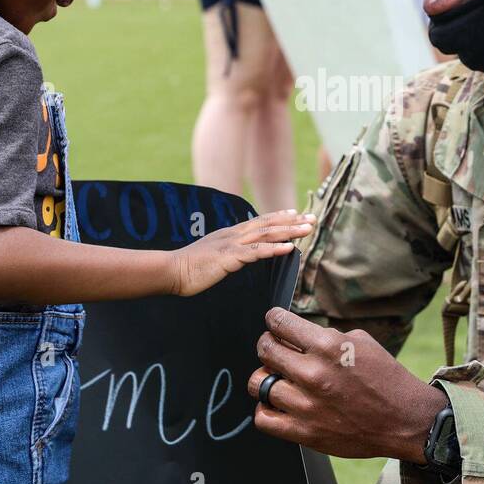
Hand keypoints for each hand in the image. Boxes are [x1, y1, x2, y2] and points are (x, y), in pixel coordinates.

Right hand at [171, 210, 313, 295]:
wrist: (171, 271)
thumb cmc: (190, 268)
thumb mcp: (213, 256)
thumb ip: (228, 253)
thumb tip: (239, 255)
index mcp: (230, 234)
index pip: (259, 221)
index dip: (278, 216)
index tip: (295, 213)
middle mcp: (234, 235)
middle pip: (268, 224)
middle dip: (292, 221)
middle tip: (312, 218)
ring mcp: (232, 244)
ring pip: (266, 234)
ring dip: (290, 231)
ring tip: (308, 229)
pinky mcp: (229, 257)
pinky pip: (256, 252)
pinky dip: (274, 249)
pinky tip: (290, 248)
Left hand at [248, 307, 448, 462]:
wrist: (405, 421)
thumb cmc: (386, 379)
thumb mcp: (361, 342)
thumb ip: (325, 335)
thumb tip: (296, 334)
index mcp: (328, 347)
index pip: (279, 323)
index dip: (274, 319)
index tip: (275, 321)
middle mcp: (314, 374)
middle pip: (265, 350)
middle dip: (268, 343)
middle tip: (275, 346)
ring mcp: (306, 406)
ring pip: (258, 383)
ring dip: (266, 376)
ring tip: (278, 376)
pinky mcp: (304, 433)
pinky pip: (264, 419)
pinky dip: (266, 408)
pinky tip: (279, 402)